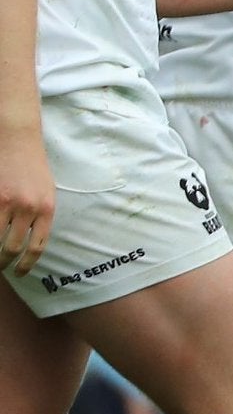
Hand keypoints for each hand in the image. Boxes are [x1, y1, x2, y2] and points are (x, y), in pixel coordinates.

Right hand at [0, 124, 52, 275]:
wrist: (19, 140)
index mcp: (47, 210)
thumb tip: (32, 242)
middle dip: (4, 263)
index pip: (37, 247)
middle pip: (12, 248)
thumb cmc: (33, 168)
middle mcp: (28, 208)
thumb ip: (41, 216)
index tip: (20, 273)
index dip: (27, 264)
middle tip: (1, 268)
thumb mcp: (47, 193)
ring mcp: (7, 202)